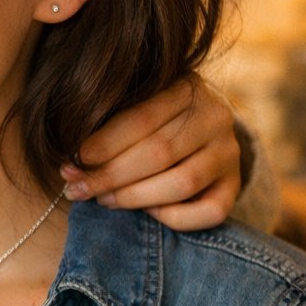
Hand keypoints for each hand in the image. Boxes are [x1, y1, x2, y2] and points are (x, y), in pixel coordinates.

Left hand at [61, 76, 239, 230]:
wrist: (200, 126)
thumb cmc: (151, 116)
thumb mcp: (135, 102)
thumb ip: (110, 123)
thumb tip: (71, 161)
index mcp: (187, 88)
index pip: (141, 119)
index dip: (103, 144)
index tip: (71, 162)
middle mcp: (215, 117)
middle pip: (158, 153)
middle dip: (110, 176)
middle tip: (77, 189)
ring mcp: (229, 153)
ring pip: (182, 184)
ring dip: (134, 197)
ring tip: (103, 199)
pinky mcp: (235, 185)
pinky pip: (210, 212)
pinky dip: (174, 217)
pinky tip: (147, 212)